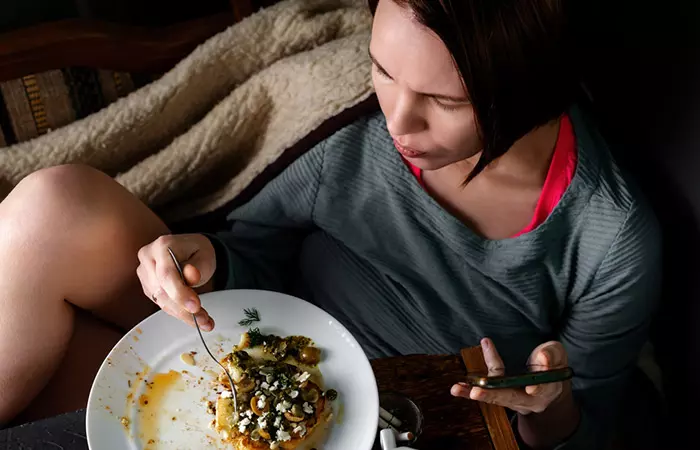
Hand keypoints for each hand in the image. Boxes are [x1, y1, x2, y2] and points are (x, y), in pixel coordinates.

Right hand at [137, 233, 216, 329]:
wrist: (192, 252)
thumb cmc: (198, 252)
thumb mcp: (205, 256)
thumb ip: (198, 267)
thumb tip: (191, 276)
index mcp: (162, 246)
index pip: (167, 274)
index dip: (180, 293)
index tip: (195, 306)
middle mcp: (148, 258)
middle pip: (163, 291)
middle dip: (184, 309)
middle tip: (204, 319)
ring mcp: (145, 273)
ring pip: (162, 301)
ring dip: (183, 314)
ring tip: (204, 321)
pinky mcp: (147, 286)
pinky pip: (161, 303)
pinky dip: (178, 312)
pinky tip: (193, 317)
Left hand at [451, 338, 569, 414]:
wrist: (547, 380)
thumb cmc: (551, 363)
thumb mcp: (556, 354)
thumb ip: (551, 355)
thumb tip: (542, 357)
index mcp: (547, 390)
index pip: (541, 389)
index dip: (537, 387)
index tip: (531, 387)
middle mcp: (529, 400)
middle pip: (510, 397)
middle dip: (493, 394)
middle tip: (477, 392)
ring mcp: (514, 402)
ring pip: (495, 398)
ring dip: (474, 393)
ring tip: (457, 389)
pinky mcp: (502, 397)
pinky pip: (487, 395)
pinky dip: (471, 392)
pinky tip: (458, 389)